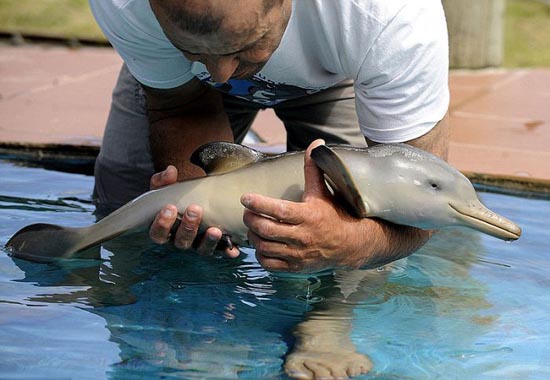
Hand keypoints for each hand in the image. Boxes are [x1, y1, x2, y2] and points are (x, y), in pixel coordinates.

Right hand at [148, 165, 239, 257]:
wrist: (197, 201)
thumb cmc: (178, 197)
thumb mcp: (167, 189)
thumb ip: (164, 180)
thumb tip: (170, 171)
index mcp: (166, 229)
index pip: (158, 233)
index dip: (162, 223)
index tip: (170, 207)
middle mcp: (181, 240)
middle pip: (181, 241)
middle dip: (188, 226)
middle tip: (195, 209)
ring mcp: (198, 245)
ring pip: (201, 249)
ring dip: (208, 241)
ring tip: (215, 230)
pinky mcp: (216, 247)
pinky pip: (221, 252)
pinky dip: (227, 251)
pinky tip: (233, 249)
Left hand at [241, 139, 379, 272]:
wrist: (350, 244)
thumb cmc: (333, 214)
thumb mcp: (323, 191)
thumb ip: (314, 168)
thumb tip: (317, 143)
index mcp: (308, 215)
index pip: (278, 210)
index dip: (258, 204)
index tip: (245, 197)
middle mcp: (302, 236)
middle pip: (266, 229)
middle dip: (250, 219)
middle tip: (247, 212)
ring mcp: (298, 254)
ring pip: (265, 247)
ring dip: (253, 236)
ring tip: (252, 226)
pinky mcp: (296, 267)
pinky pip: (270, 264)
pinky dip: (260, 254)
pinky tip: (261, 244)